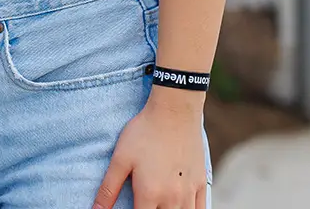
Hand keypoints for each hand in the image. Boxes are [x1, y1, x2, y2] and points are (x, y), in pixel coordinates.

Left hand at [92, 94, 207, 208]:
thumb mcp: (120, 159)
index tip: (132, 207)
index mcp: (150, 194)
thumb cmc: (144, 132)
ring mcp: (189, 192)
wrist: (174, 111)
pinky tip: (181, 208)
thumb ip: (108, 190)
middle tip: (145, 204)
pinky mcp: (201, 183)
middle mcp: (172, 198)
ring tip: (160, 206)